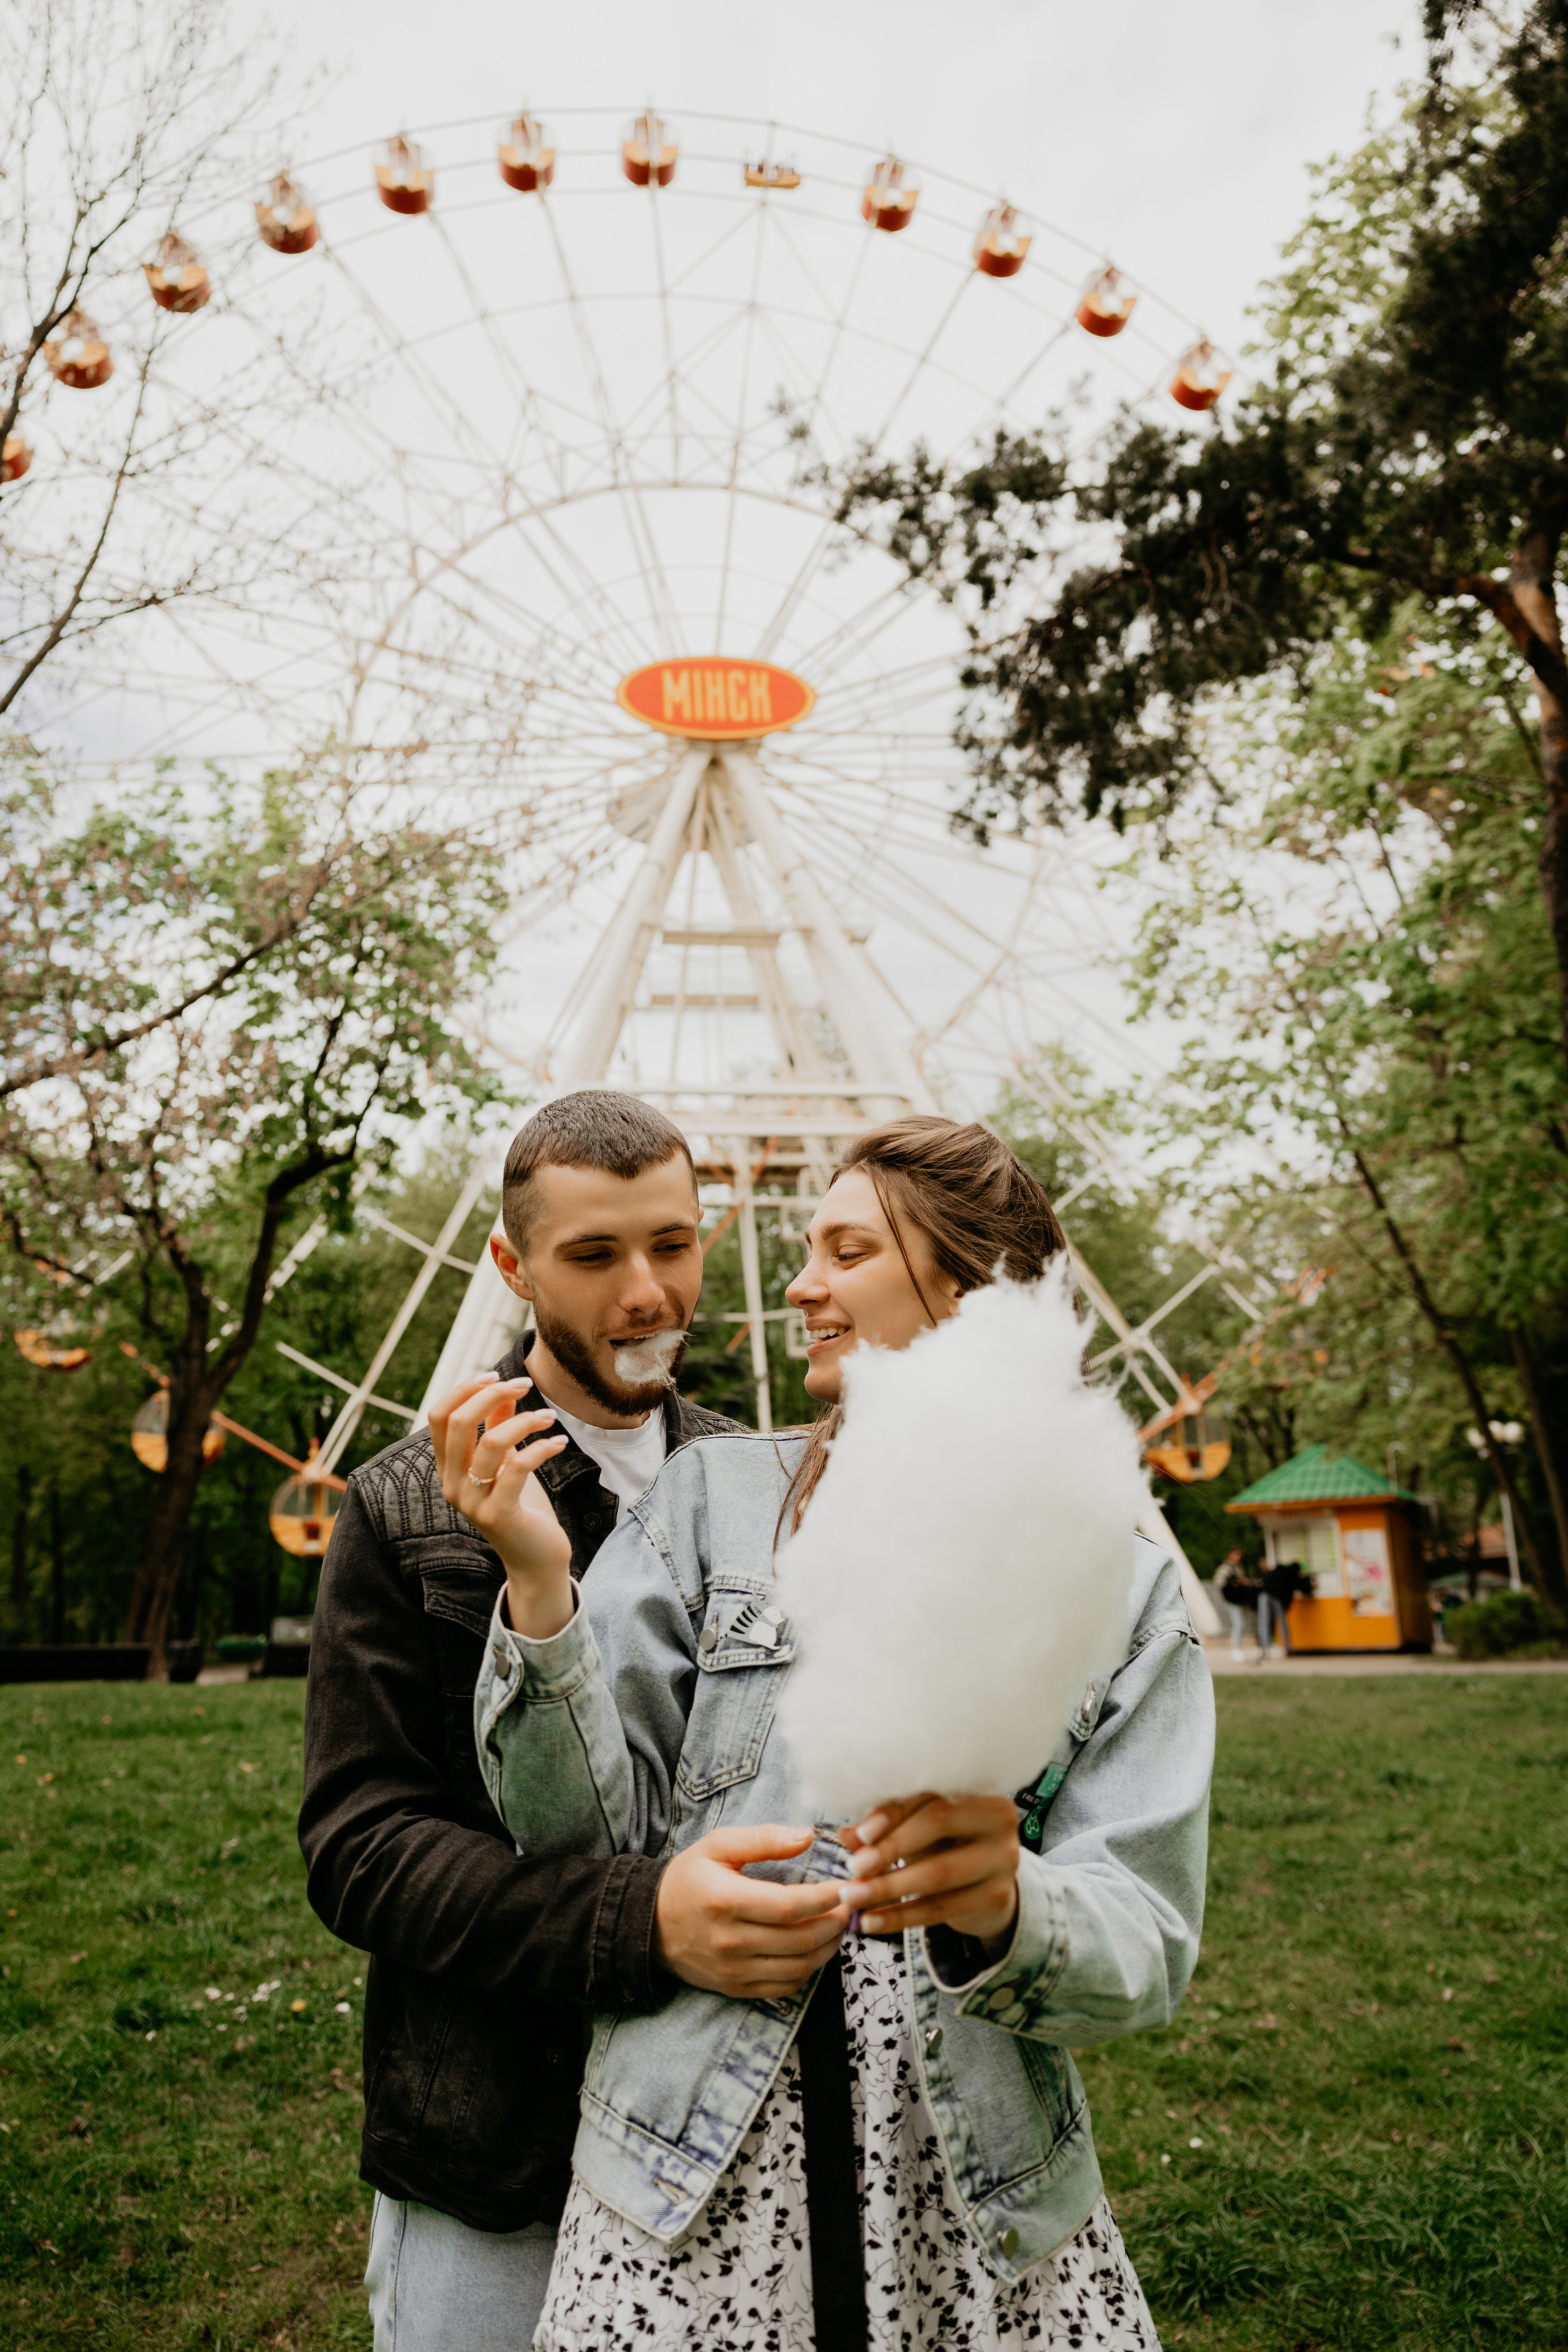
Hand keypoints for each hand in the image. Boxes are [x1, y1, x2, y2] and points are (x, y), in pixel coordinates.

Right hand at [428, 1375, 572, 1638]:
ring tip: (549, 1418)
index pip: (438, 1416)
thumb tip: (503, 1389)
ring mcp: (472, 1502)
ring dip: (524, 1421)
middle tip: (526, 1385)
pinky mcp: (499, 1515)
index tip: (497, 1376)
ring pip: (489, 1443)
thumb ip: (498, 1428)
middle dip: (493, 1394)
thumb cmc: (521, 1506)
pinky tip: (559, 1443)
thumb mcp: (506, 1461)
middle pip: (458, 1423)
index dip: (464, 1389)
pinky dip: (541, 1448)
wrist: (535, 1558)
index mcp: (447, 1468)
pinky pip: (518, 1468)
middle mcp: (452, 1484)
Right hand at [655, 1824, 845, 2000]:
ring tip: (839, 1927)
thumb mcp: (718, 1845)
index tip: (845, 1886)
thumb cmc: (687, 1878)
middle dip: (834, 1923)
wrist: (648, 1923)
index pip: (788, 1906)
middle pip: (798, 1939)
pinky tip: (816, 1951)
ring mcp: (733, 1970)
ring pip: (796, 1967)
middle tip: (849, 1906)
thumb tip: (807, 1835)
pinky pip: (783, 1987)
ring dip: (827, 1948)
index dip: (824, 1899)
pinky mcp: (735, 1987)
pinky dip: (808, 1971)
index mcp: (725, 1900)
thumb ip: (764, 1838)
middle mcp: (729, 1941)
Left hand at [842, 1792, 1020, 1954]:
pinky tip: (871, 1921)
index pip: (930, 1793)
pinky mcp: (997, 1896)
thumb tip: (846, 1834)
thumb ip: (885, 1828)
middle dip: (890, 1847)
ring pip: (938, 1873)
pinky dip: (900, 1916)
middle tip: (854, 1868)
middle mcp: (999, 1817)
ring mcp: (1004, 1859)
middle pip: (937, 1824)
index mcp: (978, 1786)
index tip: (861, 1833)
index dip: (893, 1812)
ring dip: (888, 1887)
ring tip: (853, 1897)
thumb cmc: (946, 1845)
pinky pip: (940, 1908)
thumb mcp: (918, 1830)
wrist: (987, 1887)